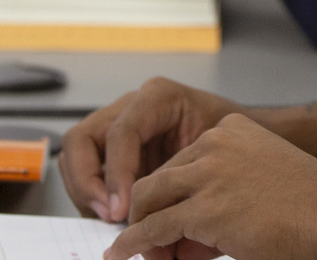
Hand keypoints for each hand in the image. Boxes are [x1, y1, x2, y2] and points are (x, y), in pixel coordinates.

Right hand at [60, 77, 249, 223]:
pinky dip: (93, 195)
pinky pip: (87, 170)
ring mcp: (118, 125)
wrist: (240, 140)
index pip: (120, 133)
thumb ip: (185, 171)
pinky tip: (114, 216)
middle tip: (108, 215)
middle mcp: (131, 106)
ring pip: (76, 155)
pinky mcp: (114, 148)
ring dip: (85, 191)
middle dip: (86, 181)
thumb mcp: (215, 147)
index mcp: (159, 97)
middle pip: (82, 138)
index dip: (116, 173)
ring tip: (109, 220)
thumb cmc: (232, 140)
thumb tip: (153, 212)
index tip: (122, 209)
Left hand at [108, 115, 316, 259]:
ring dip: (140, 228)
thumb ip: (227, 188)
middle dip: (151, 213)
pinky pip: (153, 227)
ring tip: (142, 253)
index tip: (171, 222)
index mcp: (230, 129)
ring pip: (148, 198)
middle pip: (159, 177)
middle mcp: (214, 143)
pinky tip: (122, 253)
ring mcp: (207, 174)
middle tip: (154, 244)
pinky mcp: (202, 209)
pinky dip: (133, 243)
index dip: (173, 197)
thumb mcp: (264, 178)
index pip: (182, 160)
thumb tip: (189, 228)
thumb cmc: (311, 206)